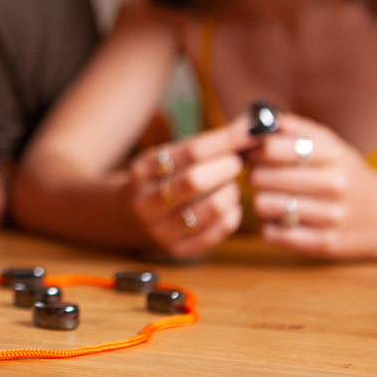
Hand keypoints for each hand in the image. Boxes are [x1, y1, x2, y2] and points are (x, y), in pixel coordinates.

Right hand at [128, 120, 253, 258]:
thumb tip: (251, 126)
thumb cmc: (160, 179)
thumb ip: (206, 144)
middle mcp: (146, 199)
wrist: (125, 217)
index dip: (225, 140)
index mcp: (143, 169)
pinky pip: (217, 232)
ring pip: (210, 208)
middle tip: (236, 162)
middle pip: (195, 180)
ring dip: (231, 192)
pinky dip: (232, 215)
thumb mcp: (168, 157)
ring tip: (230, 186)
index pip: (190, 151)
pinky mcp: (176, 249)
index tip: (249, 133)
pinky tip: (229, 207)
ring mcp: (160, 228)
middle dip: (226, 167)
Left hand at [247, 113, 376, 258]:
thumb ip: (293, 128)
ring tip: (271, 198)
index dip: (253, 150)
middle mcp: (335, 185)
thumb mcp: (330, 144)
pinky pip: (274, 234)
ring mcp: (332, 217)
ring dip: (260, 202)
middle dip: (255, 176)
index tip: (254, 153)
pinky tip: (280, 220)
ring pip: (264, 206)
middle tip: (262, 178)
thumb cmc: (346, 174)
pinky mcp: (326, 244)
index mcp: (333, 155)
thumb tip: (256, 115)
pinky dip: (270, 227)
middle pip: (262, 177)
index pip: (270, 148)